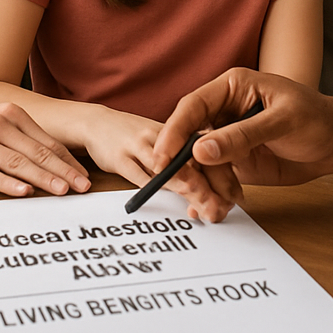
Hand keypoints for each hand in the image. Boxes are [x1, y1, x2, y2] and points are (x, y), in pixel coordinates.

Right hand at [0, 103, 91, 196]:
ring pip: (19, 164)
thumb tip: (50, 157)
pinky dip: (9, 184)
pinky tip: (24, 192)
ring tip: (62, 191)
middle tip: (83, 187)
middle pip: (38, 152)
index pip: (47, 141)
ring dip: (43, 179)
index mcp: (10, 114)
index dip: (67, 160)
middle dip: (64, 171)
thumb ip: (18, 134)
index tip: (83, 175)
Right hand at [81, 107, 233, 222]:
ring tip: (206, 208)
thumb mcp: (167, 144)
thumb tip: (216, 189)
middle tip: (224, 208)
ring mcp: (140, 142)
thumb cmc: (137, 136)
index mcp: (178, 128)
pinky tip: (174, 202)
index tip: (235, 196)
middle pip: (191, 158)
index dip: (221, 171)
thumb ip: (189, 162)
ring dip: (190, 189)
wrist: (97, 123)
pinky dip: (158, 189)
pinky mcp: (120, 156)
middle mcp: (162, 132)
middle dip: (209, 186)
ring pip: (169, 166)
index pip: (206, 147)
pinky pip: (140, 174)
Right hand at [152, 68, 332, 203]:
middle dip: (188, 167)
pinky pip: (214, 177)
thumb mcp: (283, 121)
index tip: (163, 157)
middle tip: (192, 191)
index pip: (193, 106)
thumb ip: (242, 135)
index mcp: (232, 87)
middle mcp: (224, 111)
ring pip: (200, 163)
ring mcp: (227, 138)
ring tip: (218, 205)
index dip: (174, 131)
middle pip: (190, 137)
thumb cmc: (317, 118)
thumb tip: (200, 151)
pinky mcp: (234, 161)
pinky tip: (215, 207)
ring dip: (205, 186)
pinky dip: (213, 194)